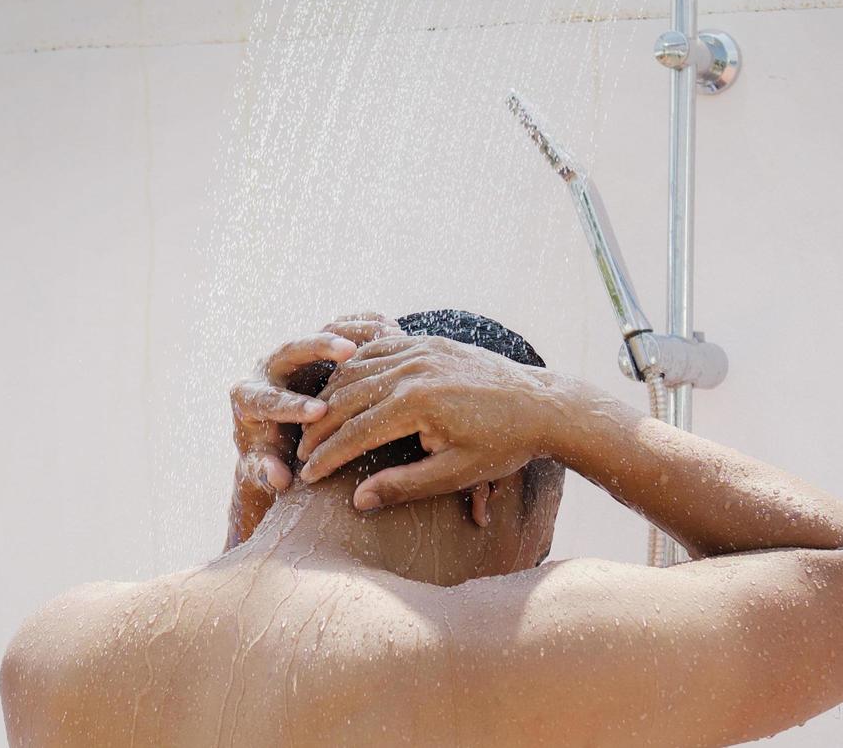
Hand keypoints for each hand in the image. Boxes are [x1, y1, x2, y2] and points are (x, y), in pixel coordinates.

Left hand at [226, 313, 403, 547]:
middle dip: (320, 349)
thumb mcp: (264, 468)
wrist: (281, 445)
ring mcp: (296, 354)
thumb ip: (265, 472)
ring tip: (384, 333)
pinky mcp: (319, 349)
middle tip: (348, 352)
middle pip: (292, 349)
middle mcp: (269, 368)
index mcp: (248, 396)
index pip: (267, 398)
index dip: (293, 405)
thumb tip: (279, 477)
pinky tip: (392, 330)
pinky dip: (366, 327)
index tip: (318, 412)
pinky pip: (344, 327)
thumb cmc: (273, 460)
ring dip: (351, 332)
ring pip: (320, 333)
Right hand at [297, 335, 556, 515]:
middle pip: (347, 398)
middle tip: (301, 453)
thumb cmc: (502, 446)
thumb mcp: (455, 474)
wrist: (541, 405)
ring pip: (357, 369)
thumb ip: (404, 486)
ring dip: (331, 396)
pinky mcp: (428, 341)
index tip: (307, 476)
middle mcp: (413, 369)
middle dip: (319, 428)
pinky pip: (378, 348)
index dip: (326, 457)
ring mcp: (420, 349)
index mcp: (417, 403)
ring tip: (316, 424)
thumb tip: (358, 500)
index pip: (354, 432)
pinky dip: (354, 367)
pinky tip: (343, 387)